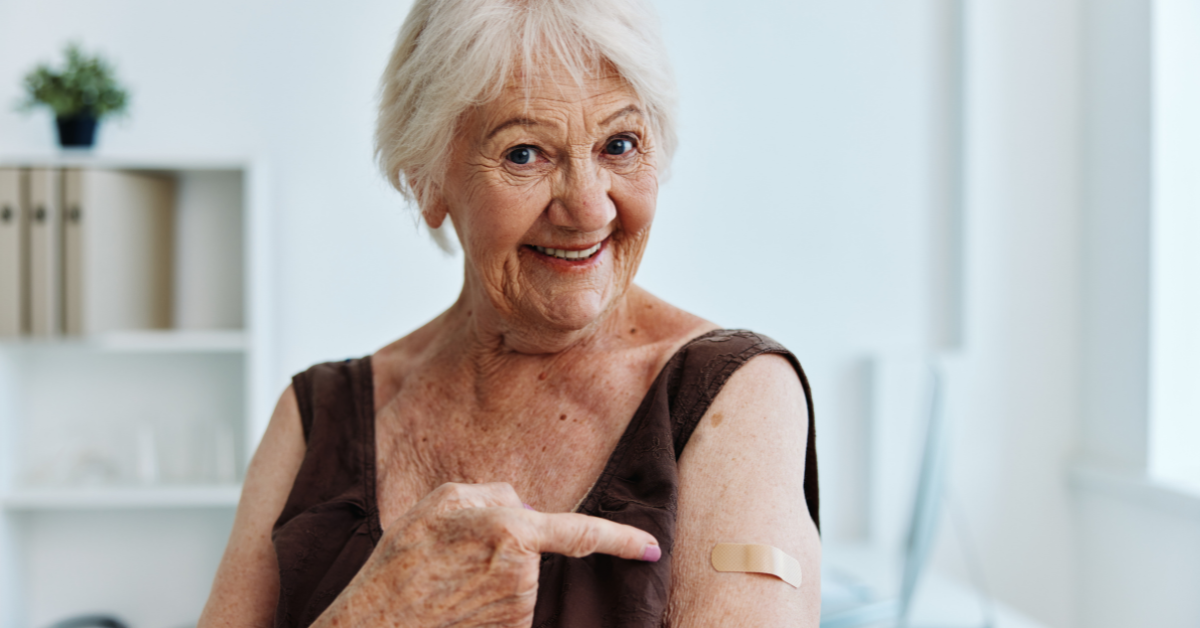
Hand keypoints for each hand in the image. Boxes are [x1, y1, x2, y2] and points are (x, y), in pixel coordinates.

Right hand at [313, 482, 660, 627]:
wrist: (378, 625)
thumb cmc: (402, 560)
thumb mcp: (440, 502)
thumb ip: (494, 495)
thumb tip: (526, 508)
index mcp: (510, 530)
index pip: (581, 533)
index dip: (622, 540)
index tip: (653, 547)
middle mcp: (522, 573)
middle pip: (533, 548)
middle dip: (507, 545)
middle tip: (456, 553)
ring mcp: (517, 609)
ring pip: (519, 579)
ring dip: (493, 574)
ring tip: (447, 579)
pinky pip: (508, 606)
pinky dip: (487, 602)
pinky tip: (456, 602)